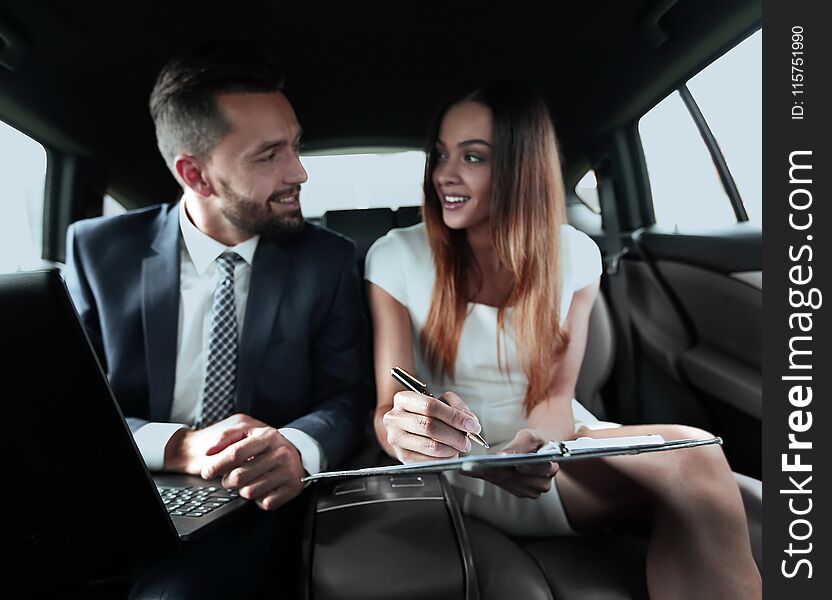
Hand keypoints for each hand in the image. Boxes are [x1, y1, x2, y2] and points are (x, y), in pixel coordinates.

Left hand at [164, 413, 304, 510]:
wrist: (298, 455)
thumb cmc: (266, 445)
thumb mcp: (249, 431)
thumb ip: (227, 436)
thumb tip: (208, 451)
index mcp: (268, 436)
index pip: (236, 453)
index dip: (217, 465)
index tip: (207, 472)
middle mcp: (280, 454)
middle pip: (239, 476)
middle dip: (227, 480)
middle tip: (228, 479)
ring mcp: (288, 472)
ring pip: (249, 492)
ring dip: (242, 490)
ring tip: (247, 481)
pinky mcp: (292, 489)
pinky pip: (264, 503)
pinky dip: (259, 499)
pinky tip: (262, 488)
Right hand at [383, 390, 481, 462]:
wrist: (406, 429)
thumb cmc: (426, 414)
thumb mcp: (441, 401)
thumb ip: (457, 406)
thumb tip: (469, 421)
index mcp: (403, 399)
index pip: (430, 406)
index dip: (454, 416)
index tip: (472, 425)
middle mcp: (395, 418)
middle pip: (429, 426)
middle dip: (455, 435)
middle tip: (468, 440)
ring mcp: (396, 438)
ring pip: (430, 445)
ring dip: (452, 448)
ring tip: (460, 446)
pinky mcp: (402, 456)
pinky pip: (428, 461)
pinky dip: (444, 459)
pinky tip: (450, 454)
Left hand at [464, 429, 558, 498]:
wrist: (537, 451)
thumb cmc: (535, 443)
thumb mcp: (530, 437)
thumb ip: (519, 445)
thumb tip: (502, 456)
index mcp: (551, 466)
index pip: (540, 469)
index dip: (527, 468)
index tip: (515, 465)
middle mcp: (543, 482)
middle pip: (520, 479)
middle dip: (500, 471)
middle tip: (482, 466)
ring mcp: (531, 490)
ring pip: (510, 484)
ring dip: (491, 476)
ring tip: (474, 469)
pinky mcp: (520, 492)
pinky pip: (503, 486)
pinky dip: (490, 479)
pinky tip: (477, 472)